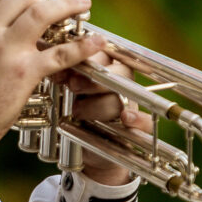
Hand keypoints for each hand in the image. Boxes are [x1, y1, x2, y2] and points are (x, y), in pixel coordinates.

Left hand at [62, 51, 152, 184]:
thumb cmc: (78, 110)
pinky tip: (126, 117)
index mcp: (109, 70)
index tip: (69, 64)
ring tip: (76, 111)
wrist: (86, 146)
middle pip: (122, 73)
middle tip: (72, 85)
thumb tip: (55, 67)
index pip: (108, 55)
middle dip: (95, 78)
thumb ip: (67, 76)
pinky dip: (138, 119)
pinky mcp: (137, 129)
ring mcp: (132, 106)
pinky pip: (146, 121)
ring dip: (97, 105)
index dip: (90, 57)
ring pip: (122, 98)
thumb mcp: (71, 91)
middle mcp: (124, 86)